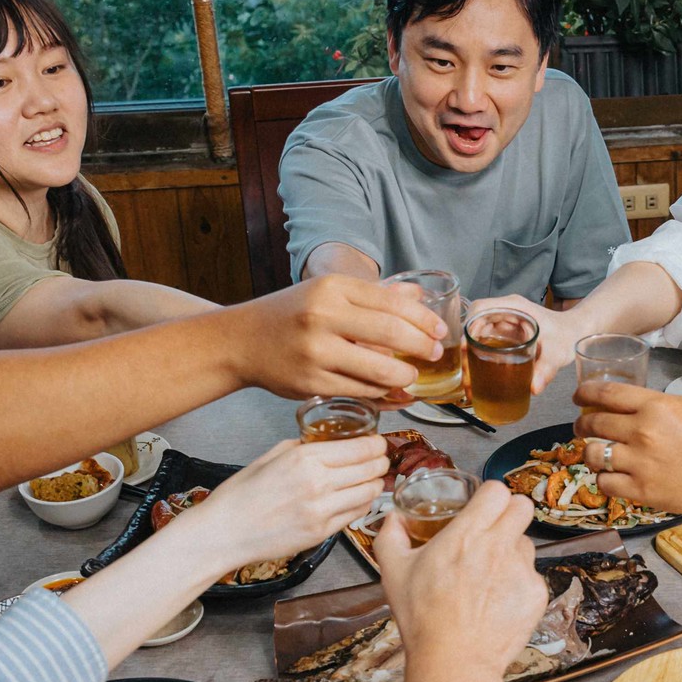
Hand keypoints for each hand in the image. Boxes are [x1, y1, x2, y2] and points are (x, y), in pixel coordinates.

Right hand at [173, 436, 387, 568]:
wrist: (223, 532)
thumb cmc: (240, 494)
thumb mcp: (270, 457)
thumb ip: (301, 447)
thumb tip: (324, 442)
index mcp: (305, 458)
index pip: (361, 448)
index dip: (377, 445)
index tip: (379, 444)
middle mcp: (318, 483)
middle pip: (370, 469)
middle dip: (380, 463)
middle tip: (380, 461)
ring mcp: (322, 510)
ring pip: (368, 493)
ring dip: (374, 484)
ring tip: (372, 480)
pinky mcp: (321, 533)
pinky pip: (355, 514)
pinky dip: (362, 504)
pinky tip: (356, 498)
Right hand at [236, 276, 442, 403]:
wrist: (242, 340)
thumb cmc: (290, 314)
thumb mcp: (328, 292)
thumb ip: (374, 295)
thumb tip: (418, 298)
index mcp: (332, 288)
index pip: (391, 302)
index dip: (423, 319)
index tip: (439, 330)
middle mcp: (323, 317)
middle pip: (391, 334)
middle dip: (422, 347)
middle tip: (434, 354)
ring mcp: (316, 352)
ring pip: (378, 369)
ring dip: (404, 377)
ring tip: (411, 376)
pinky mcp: (311, 383)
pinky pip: (360, 392)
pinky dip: (381, 393)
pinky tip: (390, 390)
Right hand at [375, 481, 546, 678]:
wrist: (454, 662)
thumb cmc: (423, 619)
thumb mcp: (393, 572)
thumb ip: (390, 537)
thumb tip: (394, 519)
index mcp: (467, 535)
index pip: (497, 490)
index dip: (491, 495)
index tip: (483, 506)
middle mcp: (499, 547)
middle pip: (523, 507)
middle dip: (510, 514)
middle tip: (495, 530)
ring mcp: (522, 571)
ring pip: (527, 543)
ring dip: (512, 551)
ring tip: (489, 575)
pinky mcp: (536, 594)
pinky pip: (532, 576)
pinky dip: (518, 584)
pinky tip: (497, 601)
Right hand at [469, 294, 568, 392]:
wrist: (575, 333)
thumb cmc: (566, 334)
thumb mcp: (557, 351)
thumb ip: (546, 368)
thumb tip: (533, 388)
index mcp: (514, 307)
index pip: (481, 308)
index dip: (468, 326)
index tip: (464, 347)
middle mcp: (505, 313)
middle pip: (473, 324)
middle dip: (465, 349)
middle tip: (466, 372)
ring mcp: (503, 324)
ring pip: (476, 336)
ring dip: (469, 356)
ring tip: (469, 380)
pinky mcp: (505, 336)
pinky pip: (485, 343)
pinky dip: (478, 359)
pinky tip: (478, 377)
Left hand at [573, 380, 681, 515]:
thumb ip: (657, 406)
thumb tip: (632, 407)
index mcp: (654, 406)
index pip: (605, 393)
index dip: (585, 393)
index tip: (578, 397)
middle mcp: (642, 432)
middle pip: (593, 423)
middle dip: (581, 425)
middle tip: (581, 428)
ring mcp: (639, 463)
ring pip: (593, 455)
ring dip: (590, 453)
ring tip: (595, 455)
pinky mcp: (641, 491)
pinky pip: (605, 483)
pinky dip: (604, 479)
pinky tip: (612, 477)